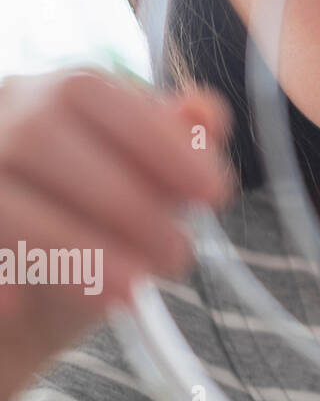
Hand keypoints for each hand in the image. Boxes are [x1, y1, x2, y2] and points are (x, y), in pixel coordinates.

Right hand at [0, 70, 232, 400]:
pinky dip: (1, 271)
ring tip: (130, 292)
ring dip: (70, 246)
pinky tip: (21, 305)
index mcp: (48, 93)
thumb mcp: (145, 189)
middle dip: (121, 201)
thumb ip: (176, 147)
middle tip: (177, 255)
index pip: (94, 92)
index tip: (216, 193)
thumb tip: (207, 115)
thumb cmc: (95, 230)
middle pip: (40, 136)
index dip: (156, 139)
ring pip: (2, 197)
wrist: (25, 309)